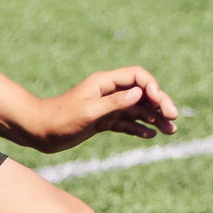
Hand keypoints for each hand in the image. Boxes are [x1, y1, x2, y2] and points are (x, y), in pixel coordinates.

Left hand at [22, 66, 181, 152]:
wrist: (38, 131)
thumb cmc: (60, 119)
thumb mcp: (88, 112)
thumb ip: (114, 103)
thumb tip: (140, 94)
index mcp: (104, 83)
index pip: (137, 77)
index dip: (152, 87)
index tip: (160, 104)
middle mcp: (108, 92)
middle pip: (142, 93)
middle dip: (159, 104)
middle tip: (173, 118)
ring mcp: (107, 107)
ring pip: (137, 110)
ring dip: (154, 118)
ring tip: (171, 131)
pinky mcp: (103, 121)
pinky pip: (126, 123)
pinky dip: (139, 128)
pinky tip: (151, 135)